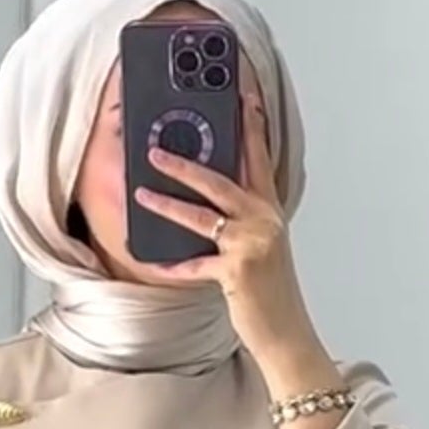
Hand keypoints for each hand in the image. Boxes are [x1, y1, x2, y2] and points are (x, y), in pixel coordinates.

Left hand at [133, 97, 323, 369]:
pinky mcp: (236, 272)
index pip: (260, 159)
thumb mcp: (263, 245)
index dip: (251, 126)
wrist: (286, 331)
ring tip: (141, 195)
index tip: (241, 97)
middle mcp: (263, 222)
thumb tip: (208, 198)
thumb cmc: (270, 289)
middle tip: (155, 150)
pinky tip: (154, 265)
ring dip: (168, 204)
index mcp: (269, 211)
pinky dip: (174, 266)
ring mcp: (251, 245)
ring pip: (202, 217)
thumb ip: (243, 218)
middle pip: (221, 182)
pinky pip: (195, 265)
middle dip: (185, 163)